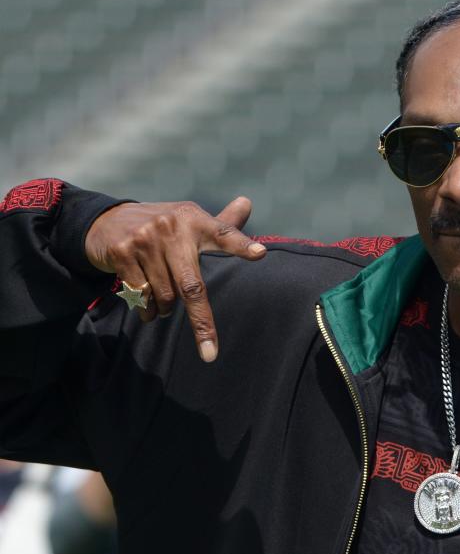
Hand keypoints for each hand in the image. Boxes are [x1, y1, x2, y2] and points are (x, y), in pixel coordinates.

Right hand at [84, 197, 266, 362]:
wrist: (106, 220)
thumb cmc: (163, 227)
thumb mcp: (190, 220)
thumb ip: (222, 222)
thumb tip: (247, 202)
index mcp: (195, 220)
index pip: (224, 233)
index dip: (242, 244)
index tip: (261, 254)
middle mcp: (172, 228)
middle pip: (193, 286)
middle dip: (202, 322)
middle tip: (209, 351)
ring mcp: (145, 240)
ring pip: (165, 295)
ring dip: (166, 311)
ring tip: (164, 306)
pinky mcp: (123, 252)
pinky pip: (141, 295)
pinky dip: (146, 309)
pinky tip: (147, 308)